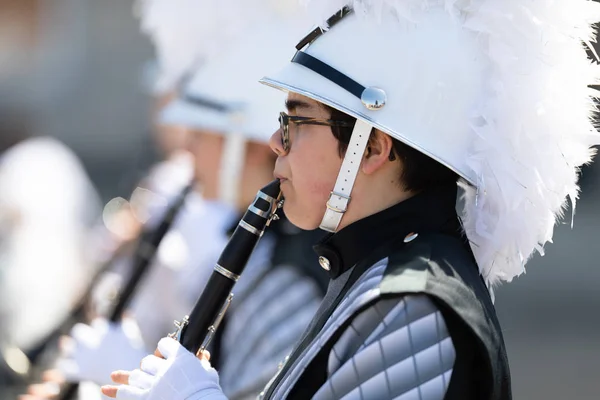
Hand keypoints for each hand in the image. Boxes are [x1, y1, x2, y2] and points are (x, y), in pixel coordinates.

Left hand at [57, 318, 147, 385]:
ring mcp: (83, 356)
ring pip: (67, 348)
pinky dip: (67, 369)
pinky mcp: (79, 372)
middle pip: (77, 332)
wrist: (130, 376)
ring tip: (78, 355)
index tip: (102, 334)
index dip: (99, 328)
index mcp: (103, 330)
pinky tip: (73, 370)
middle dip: (81, 335)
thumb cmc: (133, 354)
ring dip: (69, 349)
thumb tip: (126, 312)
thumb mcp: (132, 335)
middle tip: (86, 343)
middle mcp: (90, 341)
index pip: (96, 323)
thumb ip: (127, 322)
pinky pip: (65, 368)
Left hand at [101, 337, 226, 399]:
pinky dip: (116, 391)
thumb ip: (202, 362)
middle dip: (149, 366)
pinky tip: (107, 389)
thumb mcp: (208, 373)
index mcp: (180, 358)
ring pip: (136, 376)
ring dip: (134, 378)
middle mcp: (164, 369)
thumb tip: (203, 354)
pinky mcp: (146, 399)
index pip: (164, 344)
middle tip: (152, 372)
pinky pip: (126, 393)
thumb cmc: (209, 392)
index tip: (164, 353)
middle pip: (147, 361)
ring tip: (125, 379)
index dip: (164, 349)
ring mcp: (153, 384)